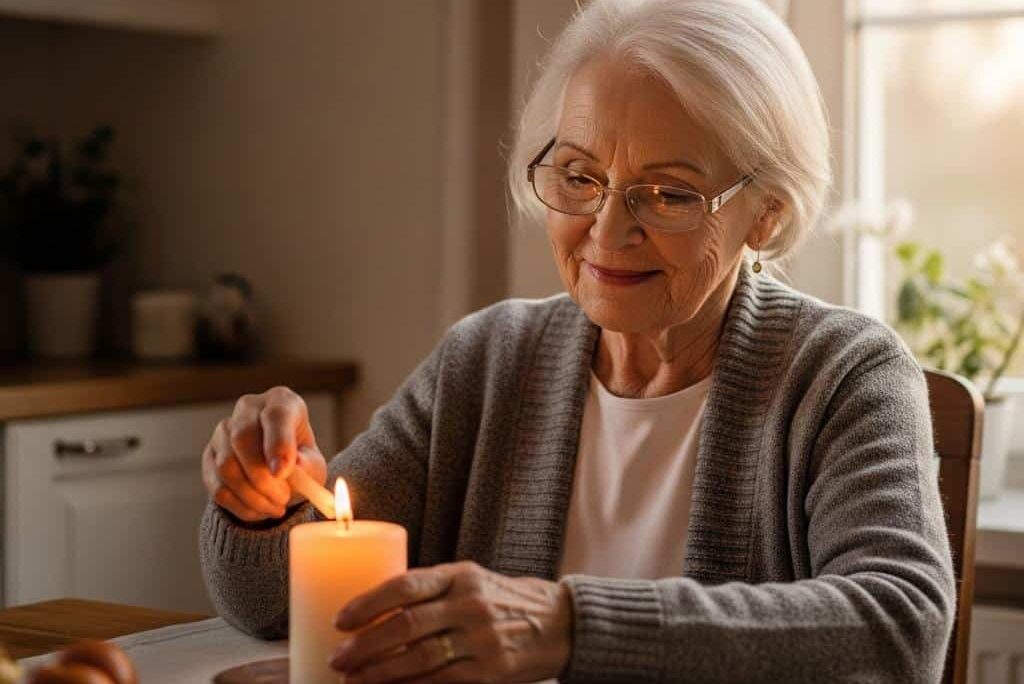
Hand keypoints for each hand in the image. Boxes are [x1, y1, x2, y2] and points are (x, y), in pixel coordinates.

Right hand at [201, 386, 326, 521]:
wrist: (281, 473)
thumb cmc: (301, 461)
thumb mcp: (313, 464)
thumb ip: (307, 465)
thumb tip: (293, 468)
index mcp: (281, 402)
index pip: (275, 415)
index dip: (278, 444)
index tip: (282, 473)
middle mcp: (248, 409)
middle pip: (242, 439)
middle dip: (262, 478)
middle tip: (283, 499)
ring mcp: (223, 431)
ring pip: (226, 466)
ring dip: (252, 496)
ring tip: (276, 507)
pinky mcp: (209, 456)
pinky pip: (217, 487)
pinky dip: (240, 506)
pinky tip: (260, 510)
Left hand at [329, 561, 572, 683]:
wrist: (560, 624)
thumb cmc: (502, 600)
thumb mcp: (471, 580)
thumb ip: (431, 590)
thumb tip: (374, 609)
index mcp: (460, 575)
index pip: (405, 585)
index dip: (368, 603)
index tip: (341, 619)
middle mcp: (470, 604)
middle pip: (406, 625)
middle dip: (364, 645)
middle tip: (339, 658)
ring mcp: (481, 640)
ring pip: (418, 659)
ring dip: (379, 674)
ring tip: (353, 680)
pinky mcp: (490, 674)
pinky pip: (439, 683)